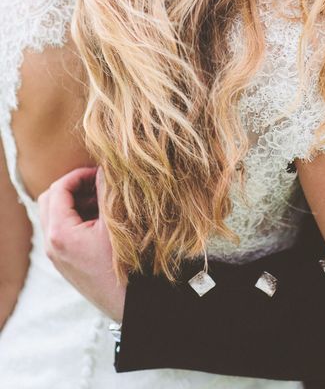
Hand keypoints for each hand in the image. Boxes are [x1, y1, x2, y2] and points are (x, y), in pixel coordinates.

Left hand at [38, 166, 124, 321]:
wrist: (129, 305)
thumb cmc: (125, 265)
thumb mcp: (117, 223)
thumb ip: (107, 191)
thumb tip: (105, 167)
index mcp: (60, 234)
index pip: (58, 189)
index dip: (78, 175)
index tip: (99, 171)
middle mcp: (52, 245)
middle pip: (49, 200)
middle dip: (72, 186)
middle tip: (97, 182)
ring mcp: (57, 256)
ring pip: (55, 215)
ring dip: (75, 201)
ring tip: (102, 198)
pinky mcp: (66, 262)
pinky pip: (63, 230)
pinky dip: (77, 217)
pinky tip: (102, 217)